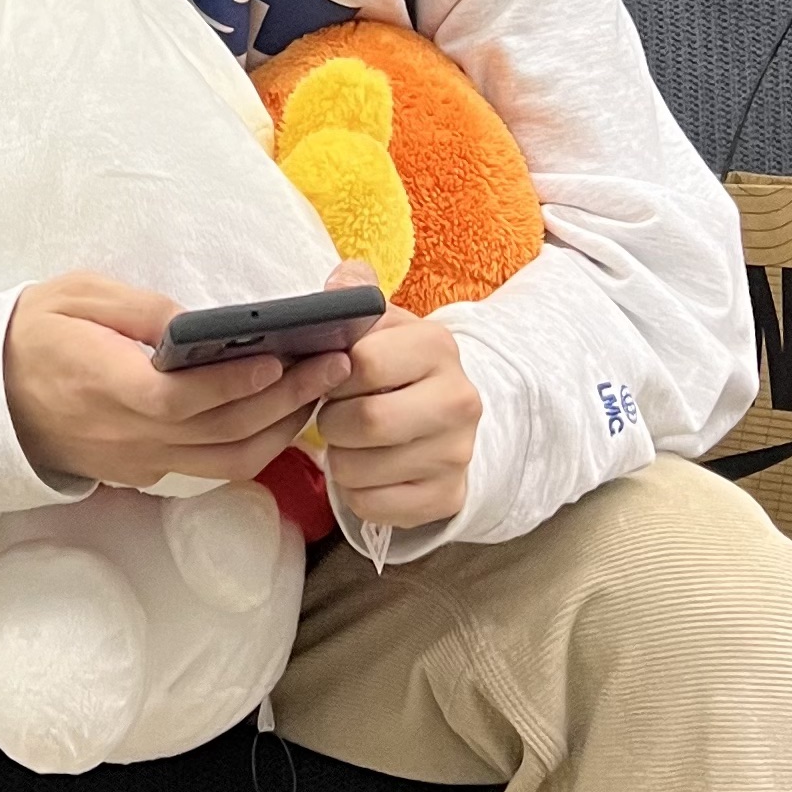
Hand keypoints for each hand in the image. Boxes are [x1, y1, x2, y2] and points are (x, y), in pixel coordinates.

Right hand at [3, 273, 354, 491]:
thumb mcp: (74, 296)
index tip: (279, 358)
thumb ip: (135, 308)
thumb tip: (195, 322)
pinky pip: (213, 468)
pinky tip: (284, 412)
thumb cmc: (33, 334)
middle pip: (220, 433)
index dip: (234, 383)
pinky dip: (257, 445)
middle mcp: (127, 436)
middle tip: (335, 364)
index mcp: (104, 387)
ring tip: (322, 387)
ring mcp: (139, 462)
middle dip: (285, 400)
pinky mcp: (147, 473)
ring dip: (282, 428)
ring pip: (227, 461)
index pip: (181, 399)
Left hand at [313, 260, 479, 529]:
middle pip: (365, 422)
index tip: (332, 375)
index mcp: (438, 346)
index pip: (364, 363)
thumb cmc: (395, 364)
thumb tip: (339, 285)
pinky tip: (367, 470)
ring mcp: (458, 454)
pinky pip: (373, 506)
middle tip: (333, 414)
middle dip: (331, 421)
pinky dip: (354, 492)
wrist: (445, 414)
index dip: (332, 373)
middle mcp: (460, 400)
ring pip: (361, 469)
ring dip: (339, 458)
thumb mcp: (379, 323)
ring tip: (349, 441)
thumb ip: (353, 294)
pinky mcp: (448, 497)